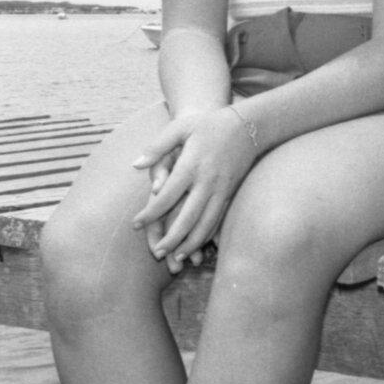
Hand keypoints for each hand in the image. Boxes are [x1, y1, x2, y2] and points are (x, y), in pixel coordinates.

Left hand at [131, 107, 257, 265]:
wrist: (248, 126)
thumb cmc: (208, 125)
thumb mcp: (180, 127)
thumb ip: (157, 147)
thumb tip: (136, 165)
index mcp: (191, 165)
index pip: (167, 196)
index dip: (150, 213)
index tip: (136, 224)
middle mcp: (207, 181)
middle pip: (187, 218)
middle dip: (171, 238)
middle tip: (157, 252)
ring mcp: (221, 190)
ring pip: (205, 224)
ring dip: (191, 243)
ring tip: (177, 258)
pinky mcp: (230, 194)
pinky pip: (217, 220)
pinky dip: (207, 236)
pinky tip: (197, 246)